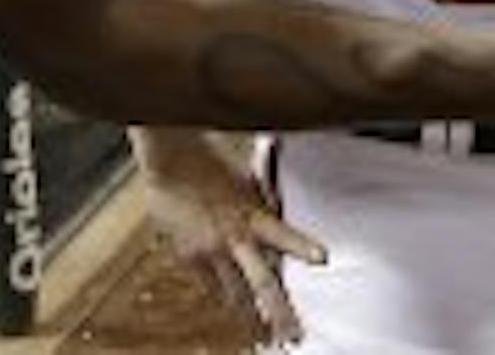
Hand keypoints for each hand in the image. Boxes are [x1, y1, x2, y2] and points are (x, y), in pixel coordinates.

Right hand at [132, 127, 325, 345]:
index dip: (302, 246)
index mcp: (253, 213)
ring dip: (249, 317)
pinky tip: (230, 307)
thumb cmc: (211, 161)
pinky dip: (222, 296)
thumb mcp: (248, 181)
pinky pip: (209, 285)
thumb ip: (265, 203)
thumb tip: (279, 215)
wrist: (172, 159)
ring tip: (261, 336)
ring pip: (234, 294)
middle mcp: (234, 237)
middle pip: (261, 283)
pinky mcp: (190, 256)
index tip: (322, 258)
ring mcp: (211, 250)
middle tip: (292, 336)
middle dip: (279, 313)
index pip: (283, 232)